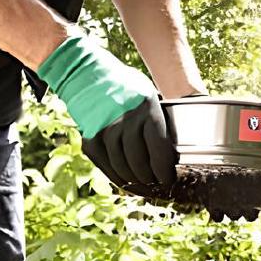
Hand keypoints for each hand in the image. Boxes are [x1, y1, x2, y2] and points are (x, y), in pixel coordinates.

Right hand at [37, 33, 176, 188]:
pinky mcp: (91, 139)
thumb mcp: (148, 96)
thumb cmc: (126, 89)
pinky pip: (107, 167)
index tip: (169, 178)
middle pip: (141, 163)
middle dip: (151, 179)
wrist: (89, 76)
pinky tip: (126, 181)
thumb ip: (159, 121)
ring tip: (144, 184)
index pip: (160, 150)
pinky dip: (118, 178)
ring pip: (124, 169)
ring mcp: (106, 131)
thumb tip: (172, 153)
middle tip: (157, 183)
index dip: (165, 171)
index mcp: (148, 109)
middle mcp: (126, 121)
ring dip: (135, 181)